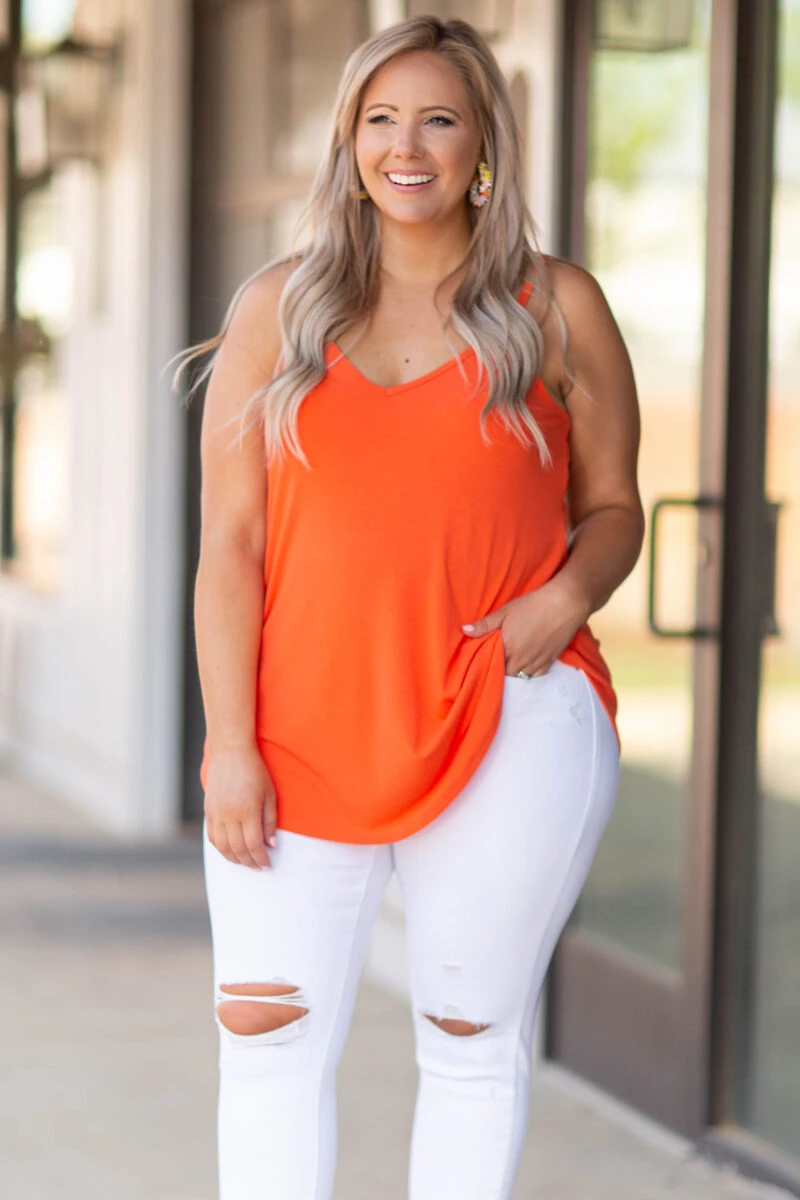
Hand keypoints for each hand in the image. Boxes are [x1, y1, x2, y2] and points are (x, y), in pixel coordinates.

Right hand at [204, 742, 277, 868]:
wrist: (230, 751)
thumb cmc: (255, 770)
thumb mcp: (269, 793)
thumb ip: (269, 821)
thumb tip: (271, 844)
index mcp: (247, 810)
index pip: (254, 845)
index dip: (261, 858)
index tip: (268, 865)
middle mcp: (229, 814)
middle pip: (238, 849)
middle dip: (250, 862)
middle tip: (259, 867)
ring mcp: (216, 813)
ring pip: (223, 847)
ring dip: (235, 859)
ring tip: (246, 862)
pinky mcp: (208, 810)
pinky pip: (212, 837)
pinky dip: (221, 848)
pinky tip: (230, 851)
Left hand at [461, 575, 590, 676]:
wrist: (565, 604)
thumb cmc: (533, 605)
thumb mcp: (505, 611)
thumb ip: (485, 624)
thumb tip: (464, 630)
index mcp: (507, 647)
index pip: (491, 665)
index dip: (487, 664)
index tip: (483, 660)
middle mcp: (521, 659)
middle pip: (505, 674)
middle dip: (500, 669)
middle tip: (497, 661)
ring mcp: (536, 662)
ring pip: (520, 677)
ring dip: (514, 672)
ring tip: (510, 664)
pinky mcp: (550, 662)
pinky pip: (536, 676)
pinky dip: (529, 673)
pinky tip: (526, 665)